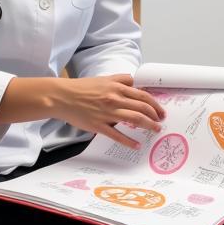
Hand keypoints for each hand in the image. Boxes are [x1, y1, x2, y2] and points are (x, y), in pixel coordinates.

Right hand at [50, 74, 165, 148]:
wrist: (62, 97)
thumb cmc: (82, 88)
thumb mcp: (104, 79)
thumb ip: (121, 80)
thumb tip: (134, 82)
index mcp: (117, 88)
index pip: (143, 96)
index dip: (155, 104)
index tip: (160, 111)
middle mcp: (115, 100)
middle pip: (142, 108)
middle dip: (155, 116)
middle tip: (161, 121)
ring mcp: (107, 113)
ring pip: (134, 119)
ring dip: (148, 125)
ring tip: (156, 130)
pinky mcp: (98, 126)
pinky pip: (117, 135)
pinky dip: (129, 141)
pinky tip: (136, 145)